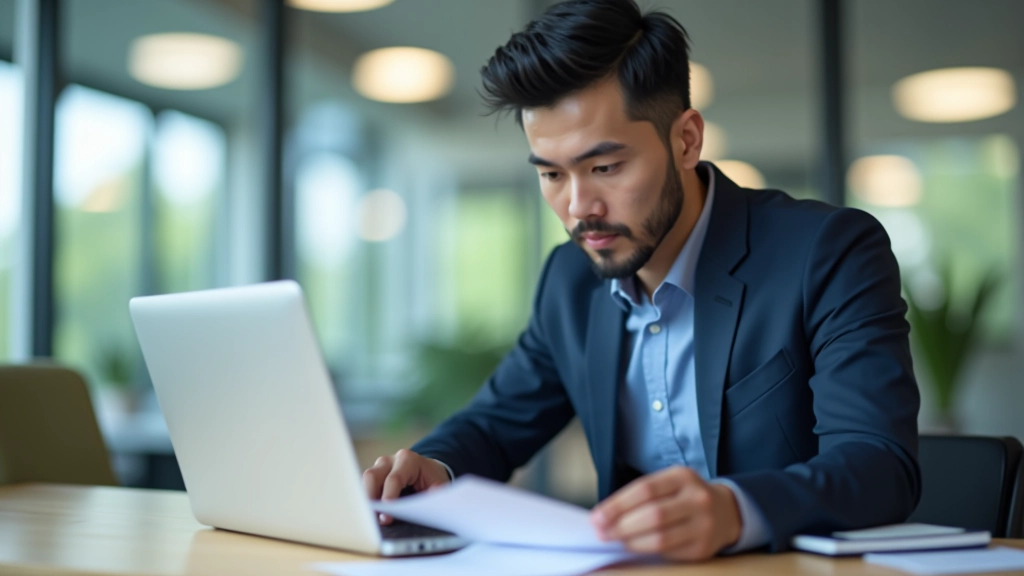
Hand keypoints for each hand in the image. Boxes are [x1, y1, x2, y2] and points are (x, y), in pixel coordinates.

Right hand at [362, 449, 451, 524]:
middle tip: (374, 519)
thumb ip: (435, 494)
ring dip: (367, 500)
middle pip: (373, 476)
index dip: (389, 499)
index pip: (394, 479)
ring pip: (365, 481)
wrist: (428, 470)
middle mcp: (390, 461)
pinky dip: (367, 501)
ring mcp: (379, 467)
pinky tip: (370, 514)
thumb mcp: (440, 485)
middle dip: (371, 499)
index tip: (386, 517)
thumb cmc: (432, 479)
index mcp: (408, 460)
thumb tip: (427, 504)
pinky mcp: (374, 476)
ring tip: (371, 519)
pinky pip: (365, 487)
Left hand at [590, 466, 741, 560]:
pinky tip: (635, 546)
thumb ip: (642, 496)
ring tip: (616, 540)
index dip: (617, 505)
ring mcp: (703, 524)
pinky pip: (668, 552)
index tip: (598, 516)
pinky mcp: (703, 548)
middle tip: (602, 531)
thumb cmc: (685, 496)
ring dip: (631, 541)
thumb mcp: (669, 483)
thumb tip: (606, 515)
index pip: (644, 490)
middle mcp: (697, 499)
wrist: (726, 512)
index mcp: (683, 476)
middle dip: (621, 525)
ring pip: (660, 538)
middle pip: (652, 515)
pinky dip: (646, 550)